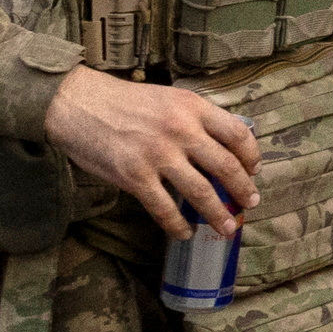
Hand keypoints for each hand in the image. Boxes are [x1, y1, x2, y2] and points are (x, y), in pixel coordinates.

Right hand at [42, 69, 258, 237]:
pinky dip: (178, 226)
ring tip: (227, 228)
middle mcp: (181, 130)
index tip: (254, 170)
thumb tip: (220, 146)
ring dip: (218, 215)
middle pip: (226, 166)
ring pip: (201, 192)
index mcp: (192, 107)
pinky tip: (185, 233)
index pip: (237, 134)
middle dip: (243, 190)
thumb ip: (194, 118)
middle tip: (250, 204)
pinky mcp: (134, 176)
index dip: (252, 156)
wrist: (78, 103)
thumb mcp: (168, 98)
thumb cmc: (123, 101)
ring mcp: (158, 154)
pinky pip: (165, 209)